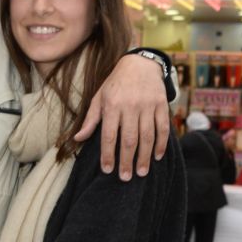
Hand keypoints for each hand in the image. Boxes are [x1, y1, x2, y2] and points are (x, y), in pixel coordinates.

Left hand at [76, 53, 169, 179]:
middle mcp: (130, 106)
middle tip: (125, 178)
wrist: (141, 64)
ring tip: (141, 173)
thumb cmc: (116, 84)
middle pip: (129, 139)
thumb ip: (90, 120)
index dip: (108, 154)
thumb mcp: (99, 98)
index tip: (108, 170)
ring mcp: (148, 105)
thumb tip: (78, 139)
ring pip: (147, 136)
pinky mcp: (161, 104)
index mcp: (112, 106)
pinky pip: (163, 127)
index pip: (109, 136)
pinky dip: (161, 143)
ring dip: (144, 157)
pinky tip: (157, 156)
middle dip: (127, 161)